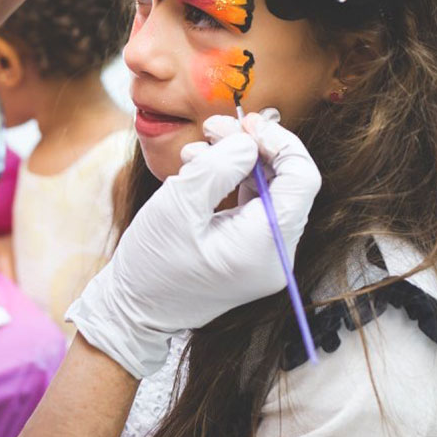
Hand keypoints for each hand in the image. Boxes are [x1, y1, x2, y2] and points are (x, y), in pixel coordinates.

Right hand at [65, 115, 321, 377]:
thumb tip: (248, 141)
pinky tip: (200, 166)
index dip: (279, 142)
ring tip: (199, 144)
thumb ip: (218, 166)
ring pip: (268, 190)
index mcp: (266, 246)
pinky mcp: (248, 252)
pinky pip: (252, 206)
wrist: (134, 312)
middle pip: (287, 182)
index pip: (302, 179)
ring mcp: (264, 255)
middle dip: (252, 147)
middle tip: (216, 125)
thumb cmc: (152, 265)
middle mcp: (276, 254)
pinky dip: (231, 181)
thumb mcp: (179, 205)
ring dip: (238, 160)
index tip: (246, 124)